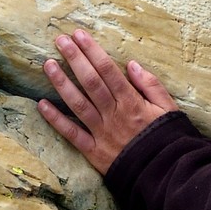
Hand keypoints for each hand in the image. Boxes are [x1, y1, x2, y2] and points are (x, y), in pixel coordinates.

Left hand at [38, 28, 179, 174]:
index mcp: (132, 102)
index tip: (79, 35)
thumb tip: (131, 64)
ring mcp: (102, 133)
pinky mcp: (94, 152)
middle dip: (75, 59)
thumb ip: (151, 85)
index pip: (108, 71)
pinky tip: (42, 105)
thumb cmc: (167, 138)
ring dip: (62, 83)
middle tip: (60, 40)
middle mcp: (114, 115)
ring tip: (48, 64)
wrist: (165, 174)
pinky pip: (72, 134)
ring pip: (78, 104)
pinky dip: (56, 120)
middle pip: (91, 82)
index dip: (92, 51)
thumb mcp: (168, 108)